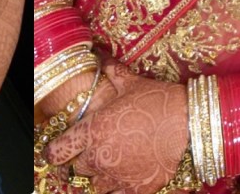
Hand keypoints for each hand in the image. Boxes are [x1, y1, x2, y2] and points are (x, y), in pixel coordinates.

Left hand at [45, 62, 188, 193]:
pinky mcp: (137, 190)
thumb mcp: (130, 82)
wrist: (187, 123)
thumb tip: (102, 58)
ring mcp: (118, 176)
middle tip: (92, 150)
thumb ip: (112, 72)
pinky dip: (116, 190)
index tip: (53, 152)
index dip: (53, 151)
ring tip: (107, 166)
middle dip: (82, 159)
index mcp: (92, 130)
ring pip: (95, 186)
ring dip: (98, 176)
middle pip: (78, 168)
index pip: (59, 150)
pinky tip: (121, 180)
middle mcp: (100, 157)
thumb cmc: (155, 100)